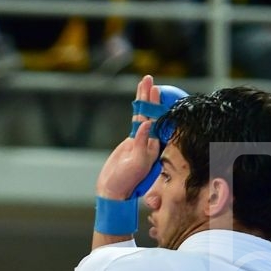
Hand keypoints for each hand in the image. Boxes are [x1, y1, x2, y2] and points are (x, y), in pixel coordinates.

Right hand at [96, 74, 163, 200]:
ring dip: (144, 99)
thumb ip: (141, 143)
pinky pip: (137, 121)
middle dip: (151, 97)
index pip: (157, 120)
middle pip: (152, 114)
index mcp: (154, 146)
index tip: (156, 91)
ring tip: (145, 82)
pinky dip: (138, 109)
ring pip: (144, 115)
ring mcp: (142, 140)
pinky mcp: (133, 141)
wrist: (113, 190)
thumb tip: (146, 124)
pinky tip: (139, 98)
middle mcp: (151, 141)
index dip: (156, 105)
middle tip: (149, 80)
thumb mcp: (134, 163)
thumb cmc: (125, 181)